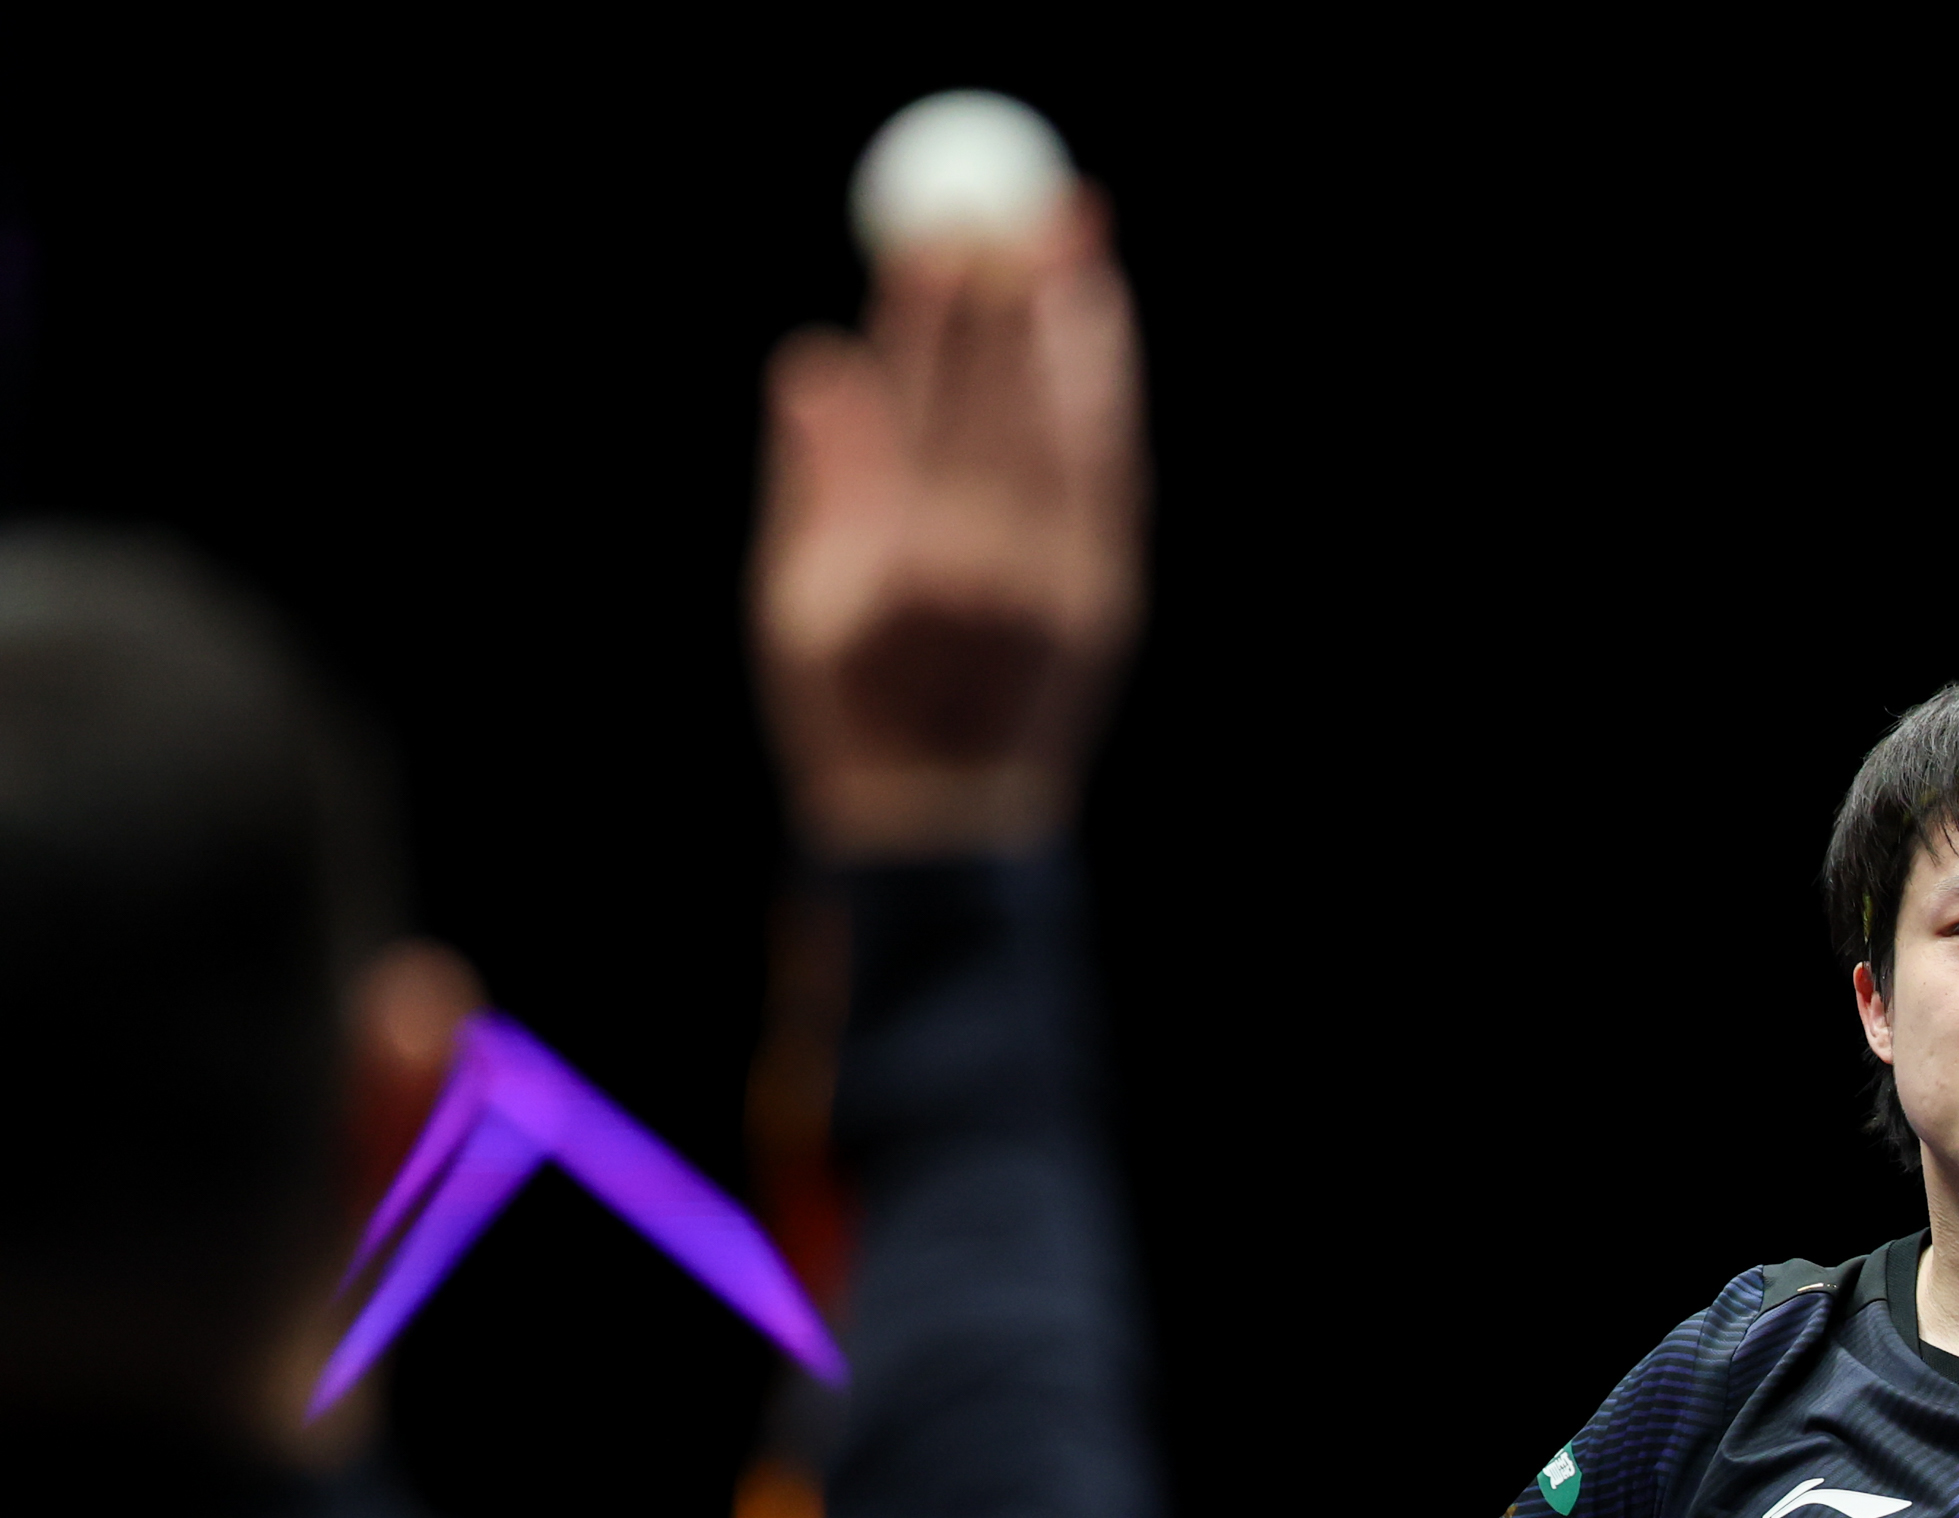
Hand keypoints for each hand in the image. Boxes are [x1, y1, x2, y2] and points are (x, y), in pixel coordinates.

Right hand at [752, 187, 1143, 854]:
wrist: (944, 824)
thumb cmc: (845, 706)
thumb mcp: (795, 599)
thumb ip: (817, 477)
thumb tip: (819, 356)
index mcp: (903, 563)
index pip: (924, 404)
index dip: (939, 313)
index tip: (943, 234)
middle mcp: (993, 569)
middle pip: (1013, 399)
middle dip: (1019, 295)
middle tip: (1027, 202)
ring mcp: (1063, 586)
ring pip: (1079, 428)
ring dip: (1079, 328)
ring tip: (1076, 242)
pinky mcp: (1111, 598)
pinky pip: (1113, 473)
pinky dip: (1105, 396)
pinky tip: (1099, 334)